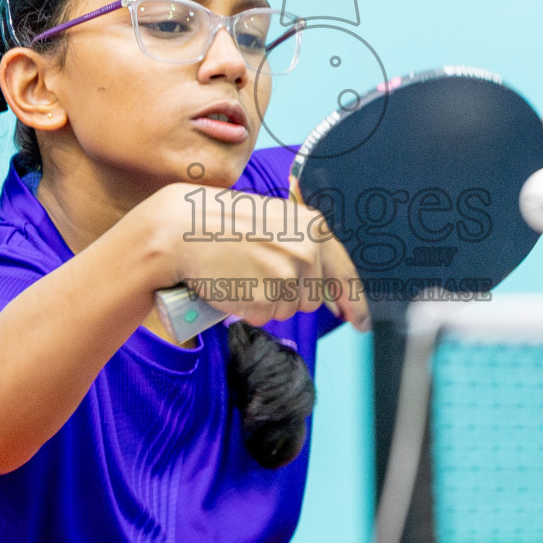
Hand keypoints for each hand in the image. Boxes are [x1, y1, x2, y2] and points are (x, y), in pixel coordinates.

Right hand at [146, 183, 369, 329]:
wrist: (182, 229)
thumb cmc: (221, 223)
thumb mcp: (273, 220)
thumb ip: (301, 244)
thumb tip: (322, 281)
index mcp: (313, 228)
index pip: (344, 274)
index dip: (354, 303)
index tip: (360, 322)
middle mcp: (307, 252)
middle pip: (312, 297)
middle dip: (290, 294)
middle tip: (258, 274)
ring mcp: (288, 277)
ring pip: (288, 309)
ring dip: (267, 301)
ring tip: (242, 274)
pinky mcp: (267, 299)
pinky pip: (265, 317)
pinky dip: (249, 309)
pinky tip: (234, 285)